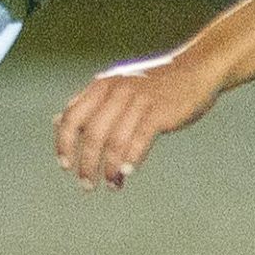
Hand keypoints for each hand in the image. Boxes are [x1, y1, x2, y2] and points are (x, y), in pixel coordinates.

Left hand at [54, 51, 223, 188]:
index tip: (66, 165)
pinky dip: (131, 159)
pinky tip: (127, 173)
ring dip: (109, 168)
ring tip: (110, 184)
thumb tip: (57, 122)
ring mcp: (139, 99)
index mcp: (102, 85)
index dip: (64, 143)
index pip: (72, 116)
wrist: (196, 68)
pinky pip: (140, 139)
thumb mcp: (116, 86)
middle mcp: (118, 90)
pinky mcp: (160, 111)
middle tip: (87, 185)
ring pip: (115, 141)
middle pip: (93, 134)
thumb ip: (88, 103)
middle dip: (87, 164)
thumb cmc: (153, 83)